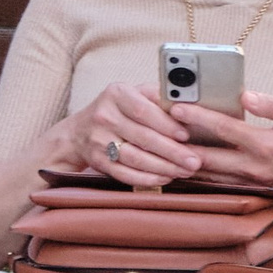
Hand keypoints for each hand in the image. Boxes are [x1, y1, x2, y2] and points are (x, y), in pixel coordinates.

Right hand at [43, 82, 204, 186]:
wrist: (78, 132)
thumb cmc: (117, 110)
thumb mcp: (133, 93)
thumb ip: (158, 97)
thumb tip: (190, 106)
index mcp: (116, 94)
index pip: (144, 110)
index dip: (166, 124)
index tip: (186, 135)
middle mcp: (104, 116)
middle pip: (143, 137)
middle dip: (172, 151)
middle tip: (194, 161)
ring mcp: (99, 141)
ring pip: (135, 158)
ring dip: (164, 167)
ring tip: (184, 171)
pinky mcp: (98, 161)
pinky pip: (125, 173)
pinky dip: (147, 178)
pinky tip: (165, 178)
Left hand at [167, 90, 272, 192]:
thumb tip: (246, 96)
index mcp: (265, 144)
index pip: (225, 129)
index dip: (199, 117)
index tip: (177, 108)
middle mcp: (252, 165)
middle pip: (207, 156)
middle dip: (180, 144)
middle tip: (156, 131)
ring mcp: (248, 179)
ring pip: (207, 173)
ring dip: (183, 161)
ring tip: (160, 147)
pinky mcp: (246, 186)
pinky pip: (215, 181)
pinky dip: (196, 173)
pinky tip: (179, 164)